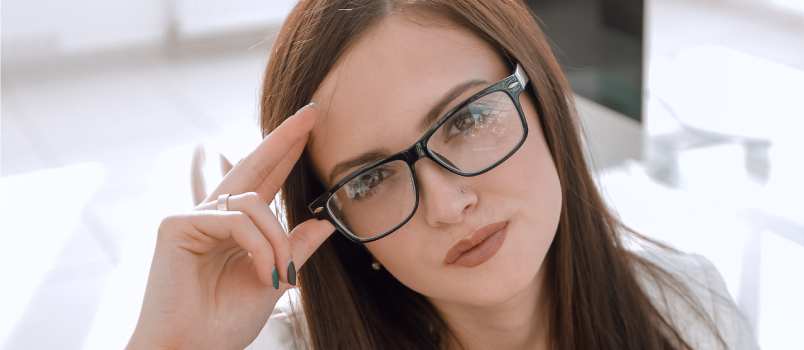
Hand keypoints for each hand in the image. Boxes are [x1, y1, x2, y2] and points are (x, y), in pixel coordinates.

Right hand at [127, 103, 334, 349]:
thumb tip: (325, 222)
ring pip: (254, 204)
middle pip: (253, 167)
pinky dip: (257, 245)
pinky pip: (235, 220)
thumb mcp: (275, 279)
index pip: (265, 181)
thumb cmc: (224, 323)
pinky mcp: (177, 224)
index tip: (310, 126)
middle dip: (285, 138)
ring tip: (280, 275)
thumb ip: (295, 248)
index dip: (287, 153)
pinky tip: (262, 271)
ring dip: (277, 239)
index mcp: (234, 228)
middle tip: (312, 112)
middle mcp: (212, 216)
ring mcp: (191, 218)